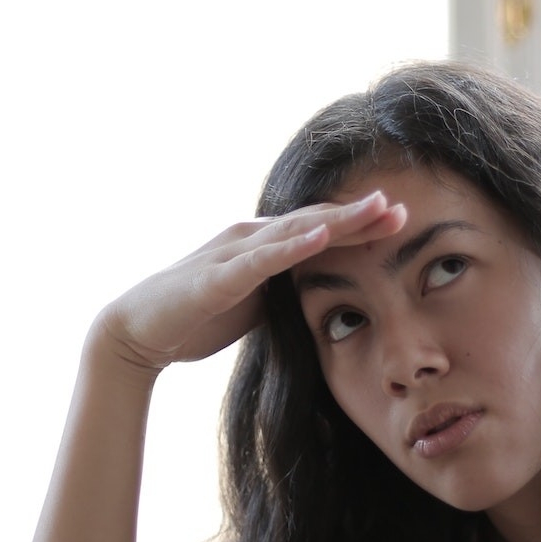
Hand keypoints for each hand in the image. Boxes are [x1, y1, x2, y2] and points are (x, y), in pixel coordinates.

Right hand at [96, 193, 405, 377]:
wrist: (136, 333)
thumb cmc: (193, 317)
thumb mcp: (253, 304)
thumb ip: (283, 292)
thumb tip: (321, 298)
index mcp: (260, 246)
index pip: (318, 230)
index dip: (360, 225)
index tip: (403, 222)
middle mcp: (250, 238)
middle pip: (314, 221)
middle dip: (361, 216)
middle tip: (404, 208)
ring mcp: (233, 253)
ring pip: (294, 232)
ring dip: (337, 220)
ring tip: (376, 208)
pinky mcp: (218, 277)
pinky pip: (262, 260)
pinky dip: (293, 247)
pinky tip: (321, 237)